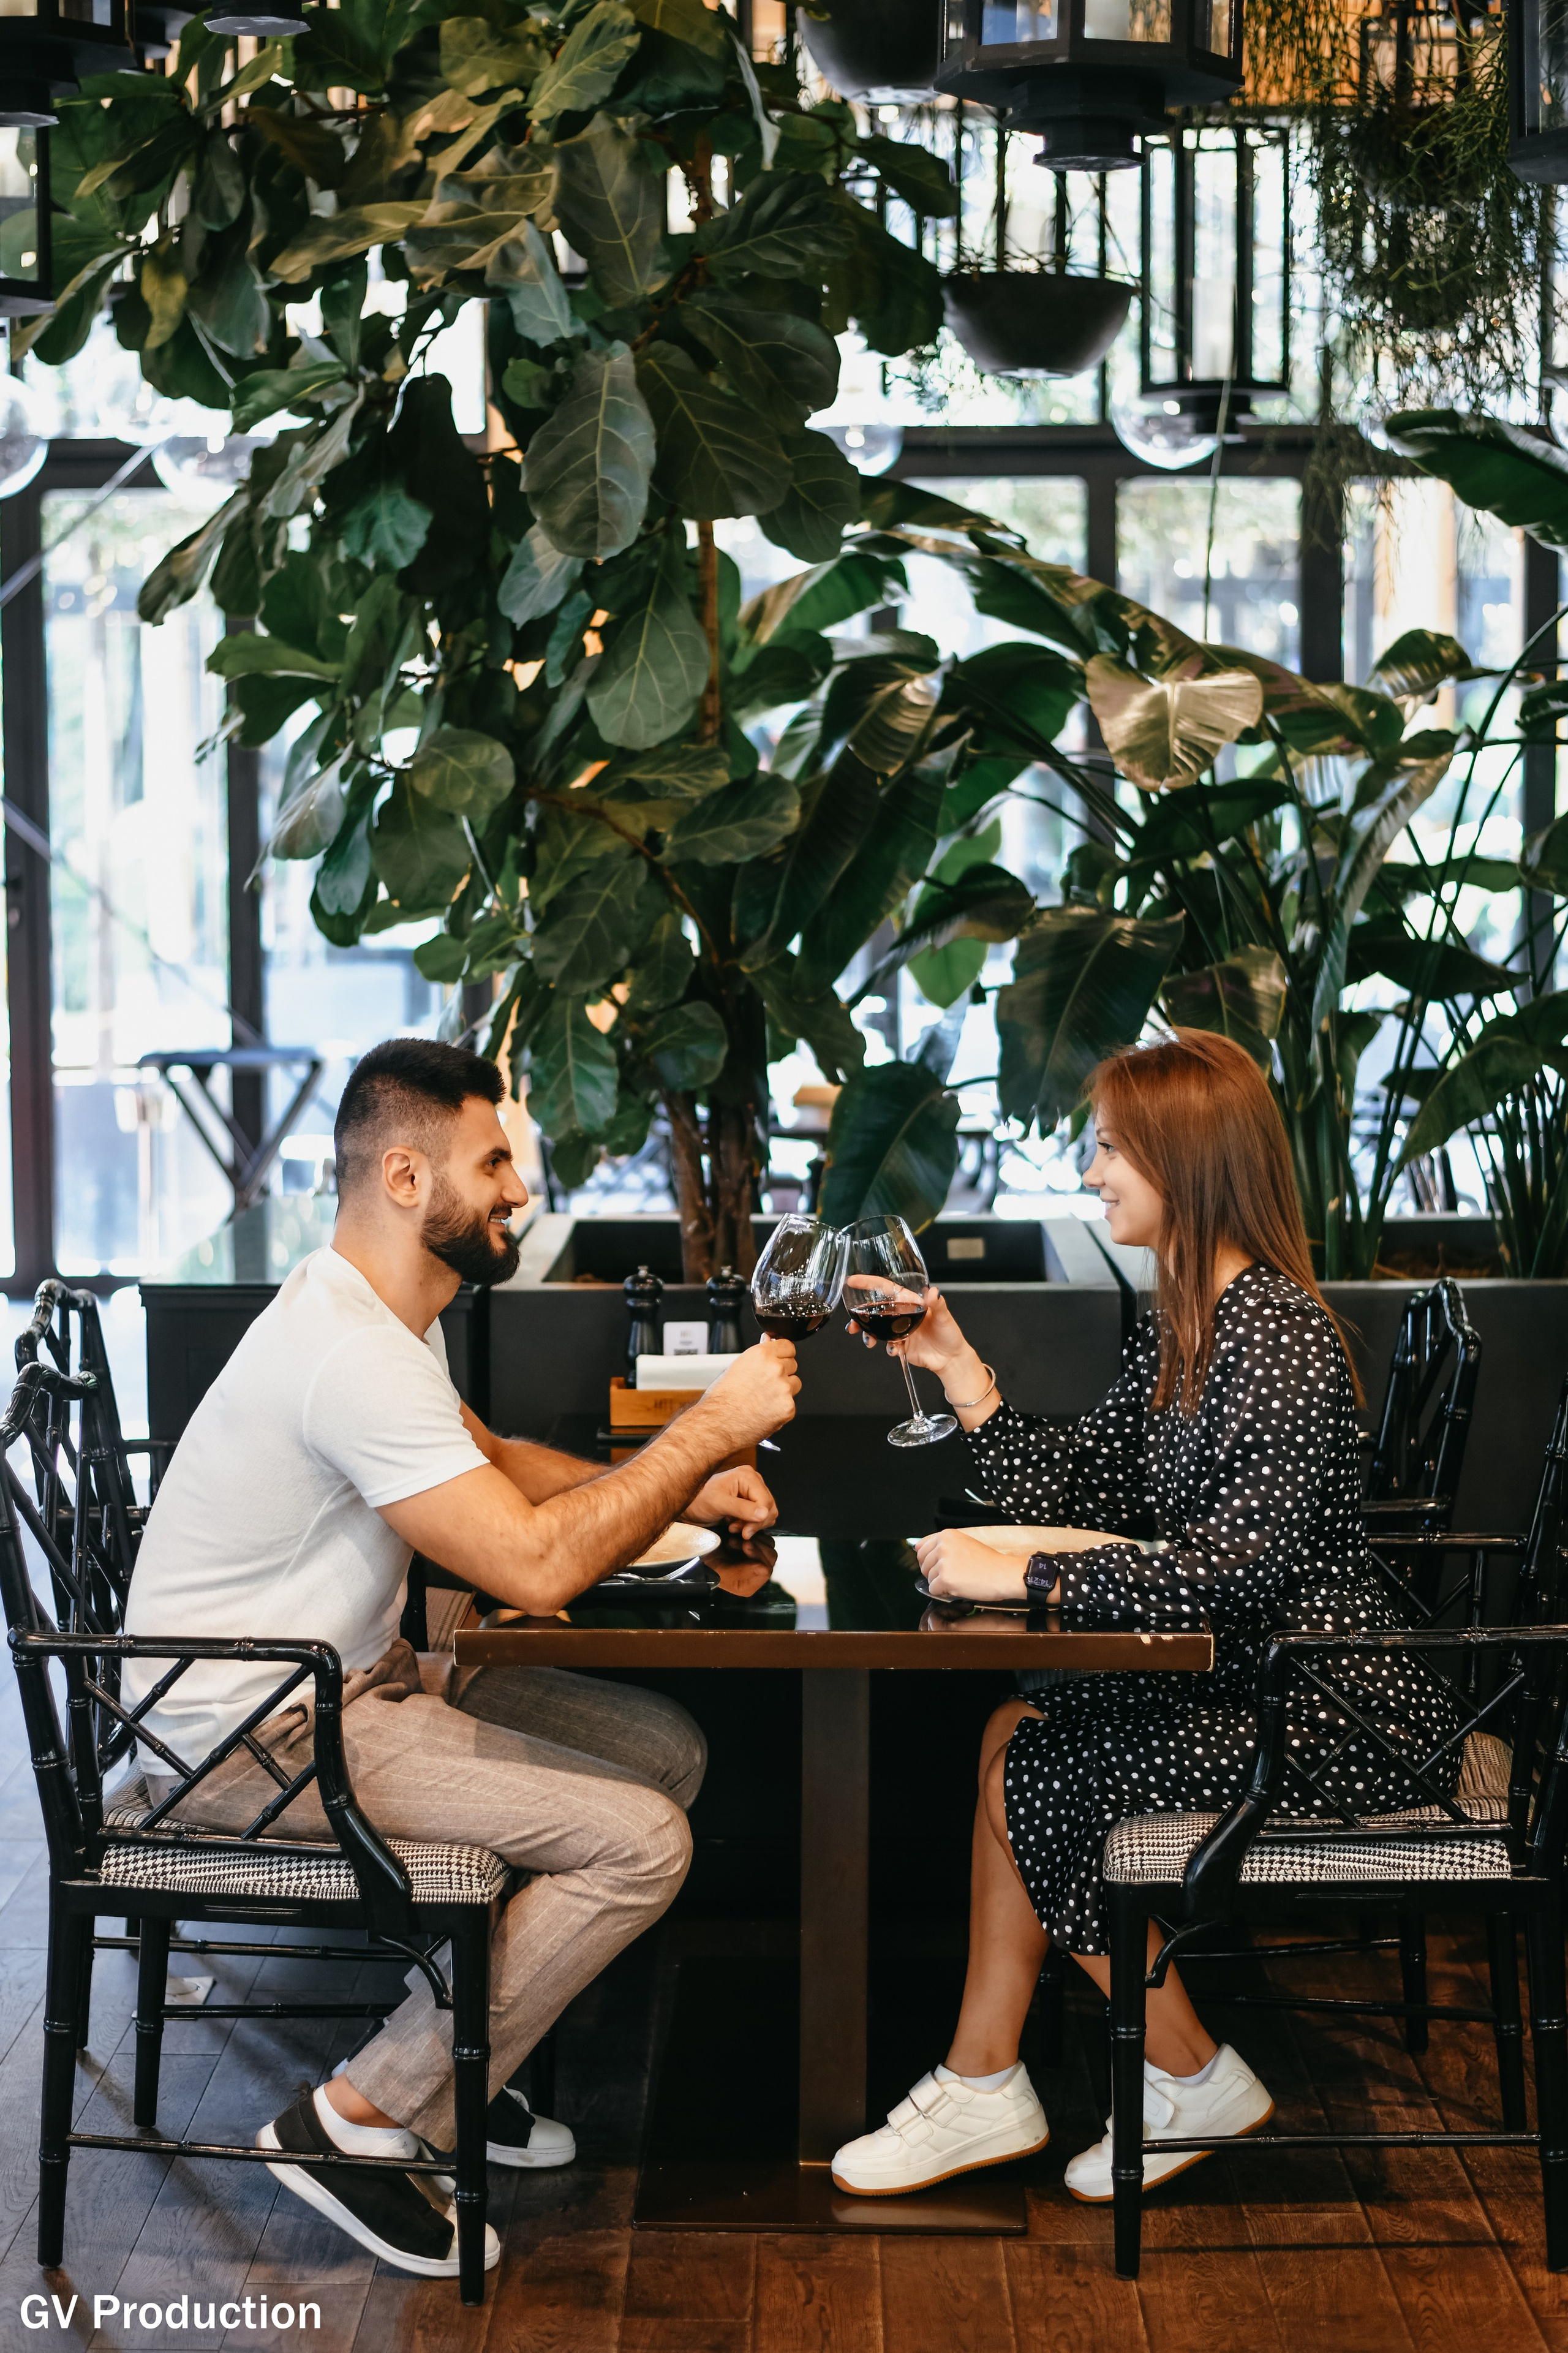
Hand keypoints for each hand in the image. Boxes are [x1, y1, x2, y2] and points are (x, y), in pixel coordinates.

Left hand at [688, 1466, 777, 1539]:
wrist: (690, 1506)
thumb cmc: (699, 1500)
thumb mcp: (719, 1504)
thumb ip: (742, 1508)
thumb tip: (764, 1513)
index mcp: (747, 1476)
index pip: (766, 1501)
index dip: (759, 1519)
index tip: (746, 1532)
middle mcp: (753, 1482)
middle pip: (769, 1508)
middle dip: (754, 1523)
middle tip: (737, 1529)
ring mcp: (752, 1492)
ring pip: (766, 1515)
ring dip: (751, 1525)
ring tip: (733, 1526)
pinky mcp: (750, 1503)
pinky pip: (760, 1518)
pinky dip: (750, 1525)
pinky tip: (735, 1524)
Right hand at [697, 1337, 799, 1449]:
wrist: (720, 1423)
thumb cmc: (723, 1398)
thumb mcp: (738, 1367)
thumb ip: (759, 1355)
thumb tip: (769, 1341)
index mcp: (761, 1355)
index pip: (787, 1346)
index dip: (782, 1354)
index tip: (779, 1359)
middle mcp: (775, 1368)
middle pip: (792, 1364)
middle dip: (783, 1372)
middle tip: (765, 1385)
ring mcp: (783, 1388)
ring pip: (795, 1383)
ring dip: (785, 1390)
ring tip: (764, 1399)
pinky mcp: (788, 1407)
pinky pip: (791, 1404)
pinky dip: (781, 1408)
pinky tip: (765, 1411)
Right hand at [844, 1281, 985, 1396]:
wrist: (950, 1359)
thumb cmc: (950, 1334)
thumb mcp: (945, 1317)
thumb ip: (937, 1305)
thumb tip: (934, 1292)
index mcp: (909, 1302)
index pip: (886, 1289)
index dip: (869, 1283)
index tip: (853, 1281)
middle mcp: (901, 1315)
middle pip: (875, 1311)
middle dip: (860, 1317)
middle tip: (852, 1325)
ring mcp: (899, 1330)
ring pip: (876, 1329)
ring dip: (868, 1334)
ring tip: (869, 1341)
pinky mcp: (900, 1345)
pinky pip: (887, 1344)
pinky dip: (887, 1347)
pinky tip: (894, 1350)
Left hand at [914, 1529, 1029, 1604]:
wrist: (1004, 1574)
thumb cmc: (988, 1562)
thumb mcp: (963, 1544)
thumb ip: (940, 1544)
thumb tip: (916, 1547)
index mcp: (946, 1535)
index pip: (921, 1549)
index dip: (932, 1561)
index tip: (944, 1564)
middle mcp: (942, 1546)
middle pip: (923, 1565)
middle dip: (935, 1573)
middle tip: (955, 1574)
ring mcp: (943, 1562)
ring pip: (928, 1578)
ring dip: (942, 1583)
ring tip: (961, 1579)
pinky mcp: (945, 1579)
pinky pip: (933, 1590)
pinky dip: (945, 1593)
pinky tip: (960, 1587)